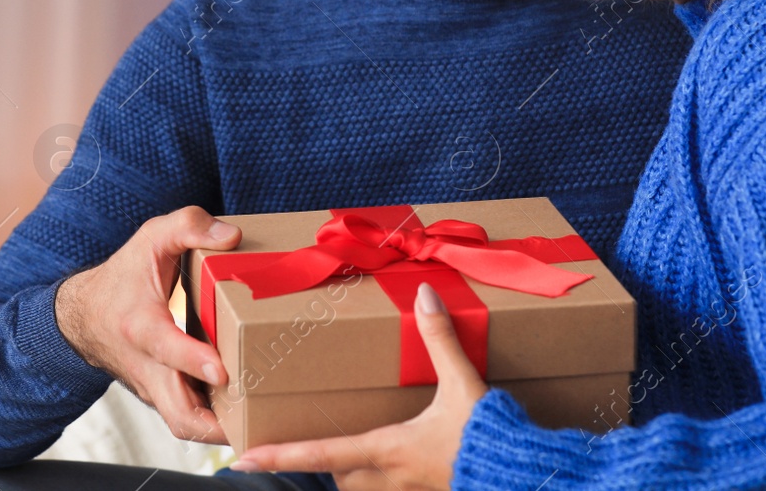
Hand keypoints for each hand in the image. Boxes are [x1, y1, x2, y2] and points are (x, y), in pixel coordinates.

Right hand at [55, 206, 240, 442]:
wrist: (86, 315)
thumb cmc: (123, 275)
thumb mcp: (151, 238)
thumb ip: (188, 226)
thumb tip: (232, 237)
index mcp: (140, 326)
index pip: (166, 349)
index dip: (193, 360)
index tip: (222, 370)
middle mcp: (147, 366)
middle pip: (178, 415)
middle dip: (216, 426)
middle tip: (257, 420)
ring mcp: (155, 387)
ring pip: (186, 425)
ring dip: (223, 430)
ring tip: (265, 423)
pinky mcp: (164, 396)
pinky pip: (190, 418)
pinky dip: (217, 422)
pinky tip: (251, 413)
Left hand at [232, 283, 486, 490]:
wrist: (526, 477)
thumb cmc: (489, 438)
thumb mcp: (463, 384)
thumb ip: (440, 338)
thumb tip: (425, 295)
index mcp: (387, 449)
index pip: (319, 454)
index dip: (278, 455)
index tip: (240, 458)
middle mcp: (388, 479)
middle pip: (335, 475)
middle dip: (322, 460)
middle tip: (304, 439)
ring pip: (360, 487)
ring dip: (351, 471)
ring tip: (349, 447)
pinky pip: (390, 490)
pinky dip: (382, 478)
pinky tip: (402, 460)